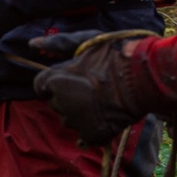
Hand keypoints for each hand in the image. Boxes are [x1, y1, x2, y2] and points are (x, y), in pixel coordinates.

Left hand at [34, 33, 161, 146]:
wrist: (144, 77)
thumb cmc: (116, 55)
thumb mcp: (86, 42)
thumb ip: (58, 43)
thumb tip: (31, 43)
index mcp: (55, 79)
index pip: (40, 86)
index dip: (55, 82)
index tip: (72, 79)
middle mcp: (60, 102)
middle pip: (55, 103)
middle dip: (68, 97)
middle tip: (93, 87)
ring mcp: (75, 120)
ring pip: (69, 119)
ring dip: (79, 113)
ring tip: (102, 100)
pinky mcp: (91, 134)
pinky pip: (84, 134)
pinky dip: (92, 128)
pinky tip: (106, 115)